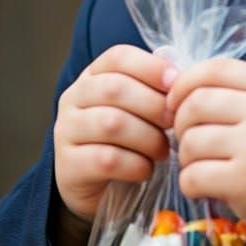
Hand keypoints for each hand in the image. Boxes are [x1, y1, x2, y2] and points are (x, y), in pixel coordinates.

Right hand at [54, 45, 175, 222]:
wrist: (101, 188)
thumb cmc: (130, 139)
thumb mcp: (141, 107)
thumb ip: (157, 87)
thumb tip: (179, 77)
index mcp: (93, 75)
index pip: (118, 57)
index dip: (151, 67)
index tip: (176, 84)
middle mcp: (73, 98)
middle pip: (115, 88)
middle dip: (154, 105)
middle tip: (175, 122)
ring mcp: (66, 131)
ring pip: (112, 123)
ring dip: (148, 137)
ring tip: (164, 150)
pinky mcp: (68, 166)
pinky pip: (107, 159)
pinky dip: (136, 164)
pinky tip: (146, 169)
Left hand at [167, 58, 245, 237]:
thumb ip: (236, 94)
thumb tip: (177, 82)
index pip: (216, 69)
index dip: (185, 81)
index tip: (175, 99)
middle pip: (196, 103)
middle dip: (180, 122)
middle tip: (189, 137)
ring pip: (191, 141)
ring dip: (186, 157)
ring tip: (201, 164)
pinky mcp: (245, 183)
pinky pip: (193, 176)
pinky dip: (190, 183)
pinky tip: (205, 186)